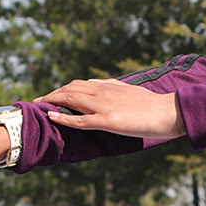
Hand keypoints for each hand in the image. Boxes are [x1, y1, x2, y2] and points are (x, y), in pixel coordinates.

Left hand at [35, 78, 184, 139]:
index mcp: (109, 87)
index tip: (52, 94)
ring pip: (71, 100)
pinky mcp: (107, 121)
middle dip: (52, 94)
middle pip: (70, 89)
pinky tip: (51, 117)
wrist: (166, 112)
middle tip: (38, 100)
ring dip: (53, 101)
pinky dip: (63, 118)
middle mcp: (103, 93)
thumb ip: (113, 87)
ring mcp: (104, 107)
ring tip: (40, 106)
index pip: (79, 84)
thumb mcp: (129, 90)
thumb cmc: (151, 105)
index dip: (63, 89)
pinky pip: (80, 119)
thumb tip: (98, 85)